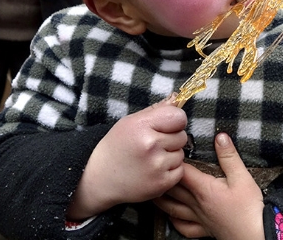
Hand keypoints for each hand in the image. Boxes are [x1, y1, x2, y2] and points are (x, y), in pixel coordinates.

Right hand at [67, 95, 187, 219]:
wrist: (100, 178)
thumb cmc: (116, 146)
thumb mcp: (129, 122)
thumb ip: (155, 110)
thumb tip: (177, 98)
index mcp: (141, 126)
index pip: (178, 117)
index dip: (174, 120)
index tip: (166, 125)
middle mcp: (150, 145)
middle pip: (182, 136)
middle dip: (171, 138)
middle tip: (153, 144)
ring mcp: (157, 166)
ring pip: (181, 154)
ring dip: (170, 155)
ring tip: (151, 158)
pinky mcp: (161, 183)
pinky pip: (179, 171)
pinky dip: (170, 171)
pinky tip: (153, 170)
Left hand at [154, 134, 264, 239]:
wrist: (257, 236)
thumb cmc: (250, 208)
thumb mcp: (243, 177)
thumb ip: (229, 156)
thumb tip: (220, 136)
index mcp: (203, 189)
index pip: (181, 172)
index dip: (173, 161)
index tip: (169, 150)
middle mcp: (196, 204)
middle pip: (172, 189)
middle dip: (162, 178)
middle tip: (153, 167)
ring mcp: (198, 219)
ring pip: (172, 209)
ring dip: (161, 199)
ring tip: (153, 190)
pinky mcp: (204, 230)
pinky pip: (183, 227)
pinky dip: (174, 221)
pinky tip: (171, 216)